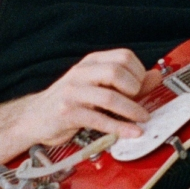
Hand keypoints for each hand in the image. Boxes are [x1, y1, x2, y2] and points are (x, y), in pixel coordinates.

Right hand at [21, 49, 162, 144]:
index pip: (123, 56)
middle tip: (140, 101)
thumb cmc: (69, 102)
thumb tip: (155, 77)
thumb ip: (128, 83)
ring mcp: (73, 92)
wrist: (34, 118)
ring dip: (132, 110)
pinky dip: (119, 127)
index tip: (142, 86)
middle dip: (135, 88)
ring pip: (109, 97)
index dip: (138, 72)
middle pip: (116, 72)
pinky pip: (99, 119)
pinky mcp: (67, 113)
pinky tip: (131, 132)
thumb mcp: (99, 87)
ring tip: (142, 119)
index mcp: (91, 63)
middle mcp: (81, 73)